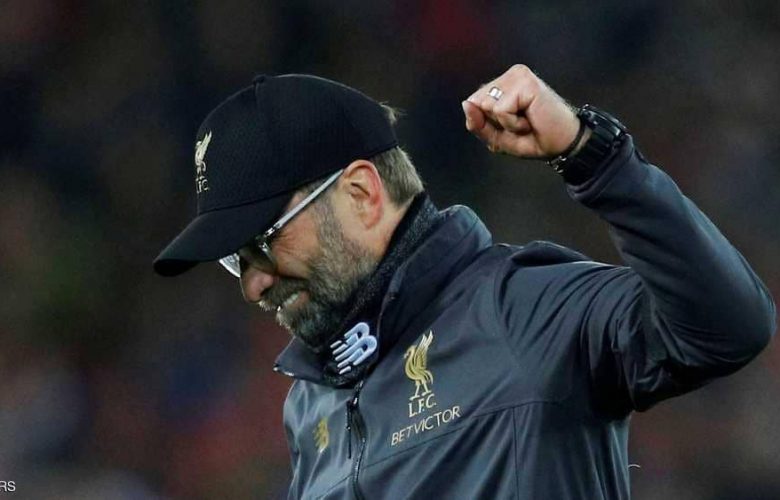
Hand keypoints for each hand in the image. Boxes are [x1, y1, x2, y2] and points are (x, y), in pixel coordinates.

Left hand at [462, 65, 585, 158]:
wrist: (561, 145)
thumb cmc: (533, 139)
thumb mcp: (496, 138)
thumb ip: (477, 124)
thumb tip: (467, 104)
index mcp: (501, 85)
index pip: (472, 103)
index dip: (487, 123)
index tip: (511, 125)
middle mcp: (508, 76)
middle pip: (477, 103)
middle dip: (496, 123)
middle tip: (521, 123)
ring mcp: (518, 76)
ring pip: (487, 105)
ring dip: (506, 123)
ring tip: (526, 121)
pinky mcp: (526, 82)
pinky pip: (501, 109)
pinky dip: (513, 123)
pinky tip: (530, 119)